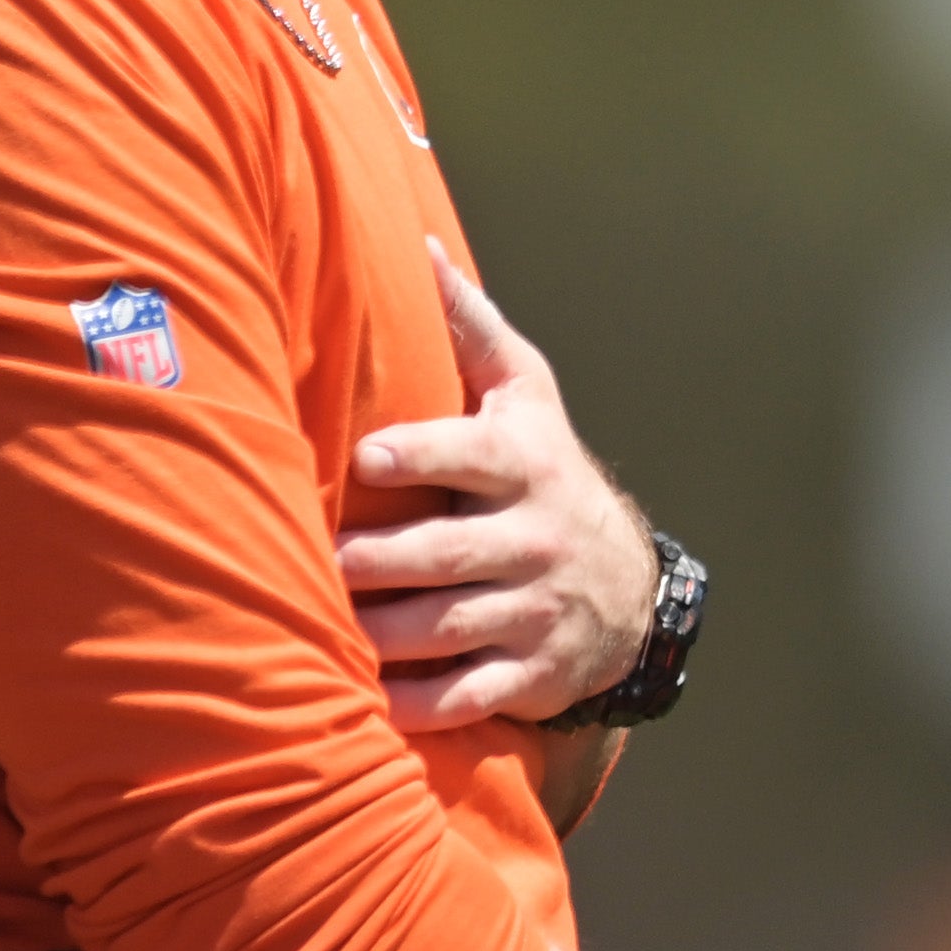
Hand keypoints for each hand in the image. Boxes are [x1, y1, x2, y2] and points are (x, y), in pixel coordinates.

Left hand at [343, 248, 660, 729]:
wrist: (630, 590)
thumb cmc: (546, 474)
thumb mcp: (528, 396)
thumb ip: (472, 329)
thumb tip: (418, 245)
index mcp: (522, 464)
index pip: (469, 457)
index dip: (417, 457)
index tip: (365, 459)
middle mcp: (531, 538)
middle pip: (444, 554)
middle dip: (380, 563)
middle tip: (320, 564)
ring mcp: (532, 610)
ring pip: (446, 628)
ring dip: (380, 635)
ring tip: (324, 628)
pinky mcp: (528, 673)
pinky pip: (466, 696)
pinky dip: (416, 705)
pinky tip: (367, 701)